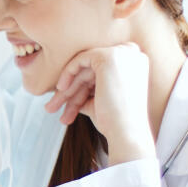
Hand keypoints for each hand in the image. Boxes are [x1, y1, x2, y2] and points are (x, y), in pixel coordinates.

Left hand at [49, 42, 155, 164]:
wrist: (126, 132)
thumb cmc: (115, 123)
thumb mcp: (101, 102)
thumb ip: (88, 92)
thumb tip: (66, 90)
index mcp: (136, 66)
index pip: (103, 72)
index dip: (84, 86)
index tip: (69, 102)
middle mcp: (133, 56)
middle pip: (93, 71)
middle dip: (72, 90)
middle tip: (53, 107)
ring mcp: (123, 54)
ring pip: (86, 67)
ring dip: (67, 89)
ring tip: (51, 107)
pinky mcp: (110, 57)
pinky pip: (82, 59)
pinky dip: (69, 73)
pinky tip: (61, 89)